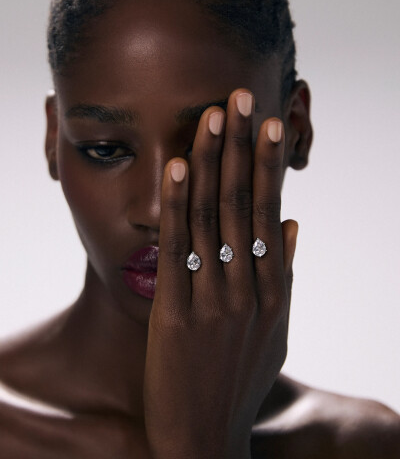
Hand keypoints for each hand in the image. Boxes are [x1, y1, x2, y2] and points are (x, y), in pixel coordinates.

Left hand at [144, 89, 297, 458]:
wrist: (206, 438)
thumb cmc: (238, 378)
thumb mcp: (275, 329)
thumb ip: (284, 275)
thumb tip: (292, 224)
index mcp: (275, 289)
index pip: (270, 211)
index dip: (269, 163)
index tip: (268, 122)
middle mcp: (251, 289)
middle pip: (246, 203)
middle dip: (243, 146)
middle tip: (241, 98)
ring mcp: (215, 301)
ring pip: (214, 218)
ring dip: (213, 163)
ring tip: (213, 117)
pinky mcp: (178, 317)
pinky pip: (178, 251)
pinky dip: (178, 206)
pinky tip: (179, 168)